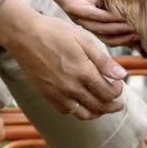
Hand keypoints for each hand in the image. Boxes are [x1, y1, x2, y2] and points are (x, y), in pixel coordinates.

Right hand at [0, 0, 127, 119]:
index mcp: (84, 72)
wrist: (24, 35)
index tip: (118, 84)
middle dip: (111, 106)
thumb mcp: (84, 41)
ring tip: (102, 107)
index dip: (117, 91)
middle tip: (117, 103)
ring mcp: (58, 94)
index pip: (108, 93)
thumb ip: (103, 61)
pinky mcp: (46, 95)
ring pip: (83, 114)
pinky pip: (66, 111)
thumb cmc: (54, 33)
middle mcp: (72, 87)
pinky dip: (77, 110)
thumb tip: (122, 75)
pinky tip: (81, 102)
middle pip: (99, 106)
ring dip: (96, 112)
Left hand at [39, 0, 137, 46]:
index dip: (130, 38)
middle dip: (127, 39)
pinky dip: (107, 18)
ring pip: (102, 30)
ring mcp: (80, 18)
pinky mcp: (73, 9)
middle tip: (143, 37)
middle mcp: (89, 23)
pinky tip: (118, 17)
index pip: (115, 34)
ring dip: (119, 31)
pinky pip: (92, 16)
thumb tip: (142, 0)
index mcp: (97, 19)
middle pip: (110, 38)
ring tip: (134, 29)